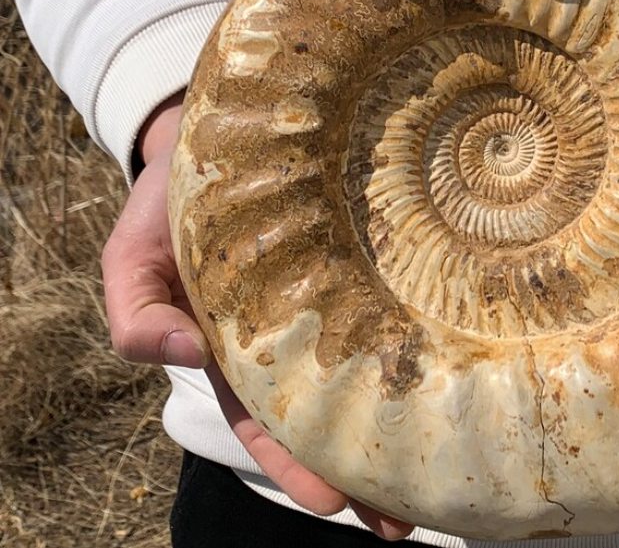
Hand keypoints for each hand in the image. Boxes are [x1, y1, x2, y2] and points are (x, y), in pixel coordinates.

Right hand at [101, 94, 414, 539]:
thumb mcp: (132, 259)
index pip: (270, 423)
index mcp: (237, 348)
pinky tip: (460, 354)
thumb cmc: (165, 204)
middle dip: (364, 465)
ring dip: (406, 408)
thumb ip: (138, 315)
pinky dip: (422, 325)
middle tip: (408, 516)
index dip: (299, 466)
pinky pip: (394, 289)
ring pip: (373, 358)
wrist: (210, 134)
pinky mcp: (366, 244)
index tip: (336, 505)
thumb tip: (176, 354)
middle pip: (334, 408)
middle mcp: (294, 328)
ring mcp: (336, 288)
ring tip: (449, 461)